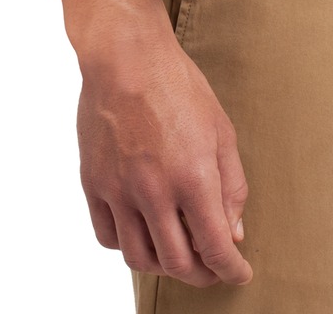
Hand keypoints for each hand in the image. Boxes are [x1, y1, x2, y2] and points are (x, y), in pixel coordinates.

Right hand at [77, 30, 252, 285]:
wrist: (127, 57)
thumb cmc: (179, 86)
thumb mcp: (221, 129)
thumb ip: (231, 186)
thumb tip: (234, 232)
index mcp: (193, 177)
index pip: (216, 247)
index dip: (231, 270)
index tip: (239, 274)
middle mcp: (154, 191)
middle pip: (177, 263)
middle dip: (202, 275)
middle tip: (212, 270)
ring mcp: (119, 190)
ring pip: (139, 258)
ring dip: (164, 266)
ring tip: (178, 254)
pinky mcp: (93, 184)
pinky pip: (108, 236)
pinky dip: (128, 245)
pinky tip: (143, 233)